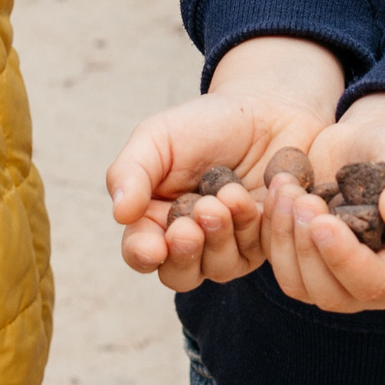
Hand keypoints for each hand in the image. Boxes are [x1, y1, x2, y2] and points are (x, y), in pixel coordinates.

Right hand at [108, 36, 344, 292]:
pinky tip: (253, 197)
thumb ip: (132, 172)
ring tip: (230, 194)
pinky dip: (252, 226)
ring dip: (221, 234)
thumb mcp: (157, 137)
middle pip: (178, 275)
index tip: (155, 246)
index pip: (140, 252)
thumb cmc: (204, 125)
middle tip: (197, 217)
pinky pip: (256, 252)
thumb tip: (119, 213)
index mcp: (153, 218)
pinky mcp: (262, 242)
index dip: (144, 255)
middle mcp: (188, 241)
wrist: (264, 110)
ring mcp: (227, 246)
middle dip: (185, 252)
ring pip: (218, 267)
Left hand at [265, 91, 384, 313]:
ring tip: (288, 188)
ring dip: (284, 238)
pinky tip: (278, 188)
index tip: (323, 221)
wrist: (371, 142)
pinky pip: (277, 260)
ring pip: (296, 283)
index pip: (374, 284)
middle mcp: (367, 283)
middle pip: (329, 293)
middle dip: (309, 248)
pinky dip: (270, 227)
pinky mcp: (301, 258)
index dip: (345, 260)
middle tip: (302, 199)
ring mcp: (330, 276)